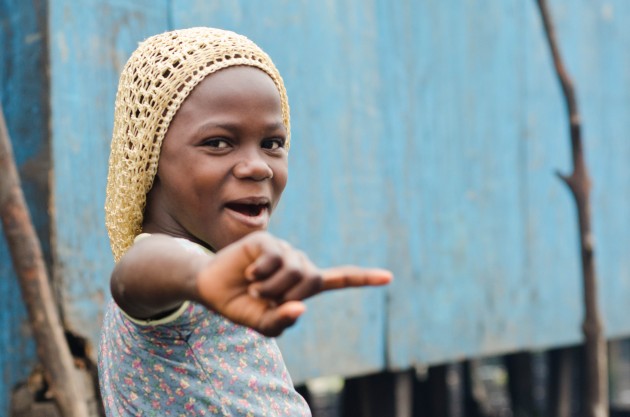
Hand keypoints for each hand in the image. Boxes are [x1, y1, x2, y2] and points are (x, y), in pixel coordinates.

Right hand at [195, 231, 391, 336]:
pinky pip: (275, 257)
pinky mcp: (268, 240)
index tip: (388, 277)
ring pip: (295, 269)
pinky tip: (250, 273)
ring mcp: (284, 250)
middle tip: (263, 298)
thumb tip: (301, 308)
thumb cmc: (242, 305)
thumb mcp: (263, 324)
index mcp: (303, 285)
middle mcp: (298, 264)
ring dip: (272, 286)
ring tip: (254, 287)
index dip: (363, 278)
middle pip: (312, 280)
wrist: (213, 288)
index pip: (338, 279)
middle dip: (287, 295)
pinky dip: (262, 272)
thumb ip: (282, 322)